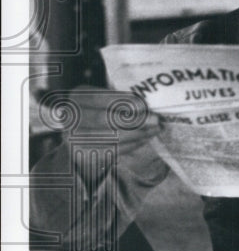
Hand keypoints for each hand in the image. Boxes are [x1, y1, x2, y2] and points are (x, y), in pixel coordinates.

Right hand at [39, 87, 163, 178]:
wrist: (83, 135)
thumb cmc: (101, 111)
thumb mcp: (107, 99)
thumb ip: (122, 100)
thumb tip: (148, 107)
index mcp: (77, 97)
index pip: (98, 98)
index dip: (121, 101)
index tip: (144, 106)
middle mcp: (70, 117)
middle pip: (104, 119)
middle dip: (133, 120)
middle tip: (155, 120)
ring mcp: (73, 138)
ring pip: (109, 137)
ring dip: (137, 134)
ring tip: (154, 130)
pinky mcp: (83, 154)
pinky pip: (111, 151)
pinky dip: (131, 145)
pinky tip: (144, 139)